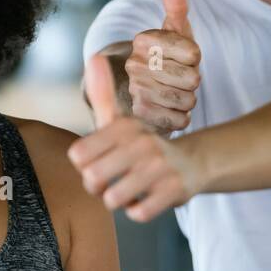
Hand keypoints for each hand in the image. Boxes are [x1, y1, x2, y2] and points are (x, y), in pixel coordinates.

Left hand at [69, 54, 198, 221]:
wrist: (192, 163)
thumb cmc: (142, 144)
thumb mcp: (121, 119)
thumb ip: (102, 94)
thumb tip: (94, 56)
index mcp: (124, 125)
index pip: (78, 156)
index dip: (84, 166)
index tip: (99, 161)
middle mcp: (142, 143)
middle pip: (92, 179)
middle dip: (97, 187)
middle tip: (110, 182)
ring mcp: (160, 167)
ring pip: (113, 199)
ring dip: (117, 200)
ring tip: (128, 190)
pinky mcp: (174, 190)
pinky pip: (138, 214)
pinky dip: (137, 211)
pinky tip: (146, 198)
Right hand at [124, 0, 200, 132]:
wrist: (140, 93)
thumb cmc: (165, 59)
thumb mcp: (173, 31)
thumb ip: (175, 5)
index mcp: (143, 40)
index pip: (194, 53)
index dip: (195, 58)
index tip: (183, 58)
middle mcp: (134, 64)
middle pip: (193, 78)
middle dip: (192, 81)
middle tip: (178, 79)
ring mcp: (135, 91)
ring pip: (187, 100)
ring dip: (187, 100)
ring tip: (174, 94)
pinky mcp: (140, 116)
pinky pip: (180, 120)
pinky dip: (180, 117)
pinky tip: (169, 110)